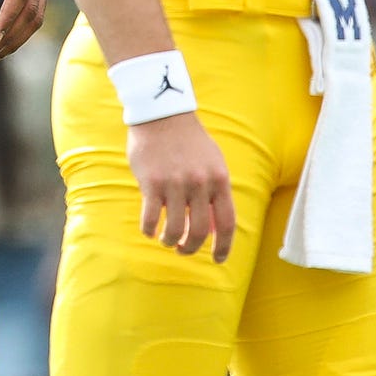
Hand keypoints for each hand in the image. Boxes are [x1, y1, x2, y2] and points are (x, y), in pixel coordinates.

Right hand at [131, 111, 234, 260]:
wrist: (162, 114)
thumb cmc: (188, 141)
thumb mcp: (212, 162)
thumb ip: (216, 192)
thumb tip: (214, 228)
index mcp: (219, 180)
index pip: (226, 223)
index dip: (224, 247)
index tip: (218, 260)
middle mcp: (200, 184)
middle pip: (199, 232)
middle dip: (191, 248)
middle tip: (183, 250)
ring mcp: (175, 184)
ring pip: (174, 229)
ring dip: (170, 241)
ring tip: (166, 240)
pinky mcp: (151, 183)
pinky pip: (151, 218)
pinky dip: (149, 230)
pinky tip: (149, 230)